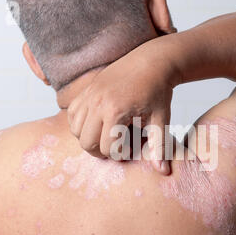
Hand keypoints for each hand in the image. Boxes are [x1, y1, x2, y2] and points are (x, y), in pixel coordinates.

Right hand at [67, 46, 175, 174]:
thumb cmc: (158, 92)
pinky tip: (98, 123)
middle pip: (86, 143)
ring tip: (107, 134)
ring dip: (89, 138)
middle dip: (101, 150)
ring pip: (76, 130)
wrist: (152, 62)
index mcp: (116, 111)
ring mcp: (89, 95)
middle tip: (117, 146)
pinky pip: (72, 114)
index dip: (119, 154)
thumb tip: (163, 172)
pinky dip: (80, 124)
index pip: (106, 148)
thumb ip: (159, 147)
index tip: (131, 148)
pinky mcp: (86, 90)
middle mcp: (97, 103)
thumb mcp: (161, 120)